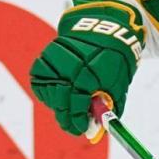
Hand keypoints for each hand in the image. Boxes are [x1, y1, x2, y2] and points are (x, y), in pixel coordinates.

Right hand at [30, 3, 142, 134]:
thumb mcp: (117, 84)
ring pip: (50, 95)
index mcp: (89, 72)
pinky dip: (50, 92)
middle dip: (67, 118)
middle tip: (73, 125)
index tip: (81, 129)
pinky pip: (41, 84)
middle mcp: (68, 66)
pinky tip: (60, 91)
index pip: (77, 105)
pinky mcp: (44, 58)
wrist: (104, 27)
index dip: (78, 121)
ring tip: (69, 105)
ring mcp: (54, 61)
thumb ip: (105, 108)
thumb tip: (96, 130)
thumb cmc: (115, 58)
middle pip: (60, 103)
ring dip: (59, 105)